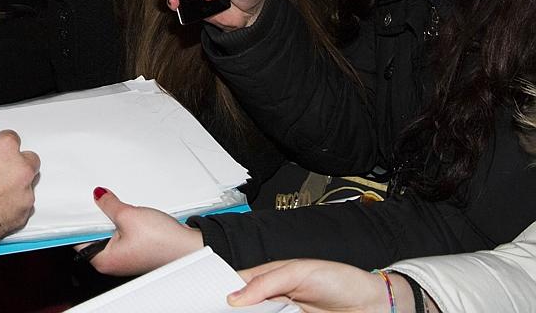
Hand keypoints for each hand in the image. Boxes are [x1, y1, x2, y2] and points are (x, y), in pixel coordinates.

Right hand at [0, 130, 39, 247]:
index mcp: (5, 149)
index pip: (12, 138)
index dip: (2, 145)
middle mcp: (20, 169)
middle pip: (30, 160)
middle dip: (18, 164)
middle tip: (2, 169)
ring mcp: (24, 193)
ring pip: (28, 186)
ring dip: (16, 188)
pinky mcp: (23, 215)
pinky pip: (24, 208)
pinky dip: (14, 207)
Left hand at [80, 187, 202, 276]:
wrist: (190, 247)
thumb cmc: (163, 242)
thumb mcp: (129, 215)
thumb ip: (109, 204)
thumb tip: (98, 196)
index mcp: (104, 261)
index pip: (79, 239)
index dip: (77, 220)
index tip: (75, 204)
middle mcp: (112, 263)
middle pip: (94, 234)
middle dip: (95, 216)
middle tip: (95, 198)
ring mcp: (125, 257)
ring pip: (108, 232)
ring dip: (110, 218)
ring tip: (113, 204)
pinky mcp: (136, 250)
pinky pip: (121, 233)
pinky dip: (121, 221)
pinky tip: (125, 211)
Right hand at [231, 260, 402, 312]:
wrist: (372, 306)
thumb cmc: (340, 280)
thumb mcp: (300, 272)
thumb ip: (267, 282)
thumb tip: (235, 296)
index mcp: (272, 276)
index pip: (238, 283)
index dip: (222, 289)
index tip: (209, 299)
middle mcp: (275, 298)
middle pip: (244, 306)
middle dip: (233, 309)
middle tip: (221, 311)